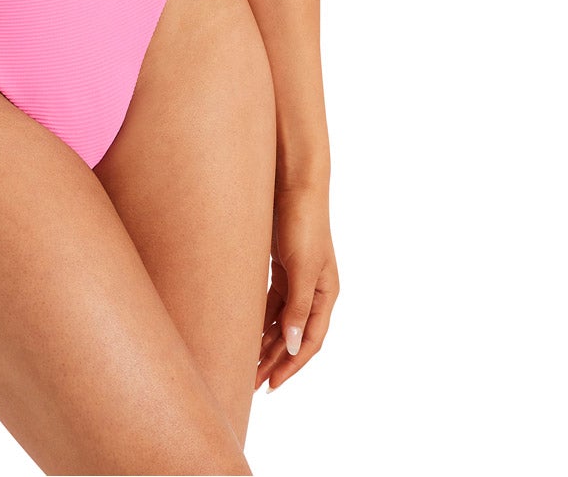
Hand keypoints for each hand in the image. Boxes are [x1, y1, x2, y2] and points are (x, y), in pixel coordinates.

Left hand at [256, 181, 338, 392]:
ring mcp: (296, 278)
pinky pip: (270, 301)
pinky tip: (244, 330)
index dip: (291, 365)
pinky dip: (259, 318)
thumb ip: (298, 307)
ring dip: (264, 342)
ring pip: (280, 320)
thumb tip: (294, 347)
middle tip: (250, 383)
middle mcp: (312, 290)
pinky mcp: (280, 264)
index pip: (310, 341)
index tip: (271, 385)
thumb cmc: (303, 223)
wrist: (293, 183)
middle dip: (273, 360)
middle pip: (293, 335)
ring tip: (243, 363)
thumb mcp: (301, 268)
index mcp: (325, 294)